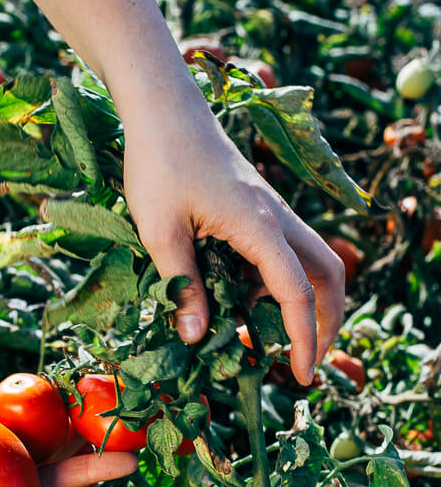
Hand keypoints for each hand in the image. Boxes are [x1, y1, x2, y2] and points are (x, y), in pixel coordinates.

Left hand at [121, 77, 345, 385]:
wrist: (164, 110)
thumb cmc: (158, 164)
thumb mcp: (160, 231)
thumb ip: (182, 286)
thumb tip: (197, 338)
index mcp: (259, 227)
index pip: (297, 294)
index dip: (305, 339)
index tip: (302, 376)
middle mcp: (277, 218)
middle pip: (328, 272)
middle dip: (328, 318)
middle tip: (307, 358)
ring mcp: (271, 209)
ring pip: (312, 258)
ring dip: (305, 298)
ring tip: (269, 334)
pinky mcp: (257, 206)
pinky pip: (284, 248)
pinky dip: (277, 278)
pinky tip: (242, 296)